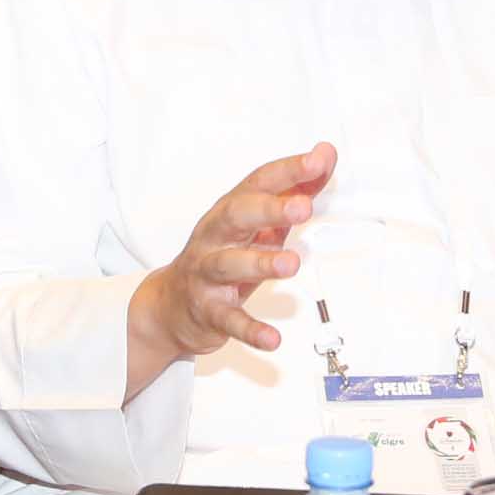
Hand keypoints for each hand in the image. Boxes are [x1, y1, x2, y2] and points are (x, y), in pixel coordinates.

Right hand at [125, 144, 331, 396]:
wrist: (170, 306)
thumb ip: (293, 191)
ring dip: (261, 263)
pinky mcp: (208, 311)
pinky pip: (229, 320)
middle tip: (302, 207)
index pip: (259, 183)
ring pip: (229, 265)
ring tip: (291, 264)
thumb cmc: (221, 257)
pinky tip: (272, 338)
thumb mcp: (257, 224)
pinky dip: (250, 329)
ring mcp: (207, 274)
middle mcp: (215, 238)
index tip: (319, 161)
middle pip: (236, 216)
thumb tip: (324, 156)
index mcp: (230, 211)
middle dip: (268, 209)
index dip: (288, 171)